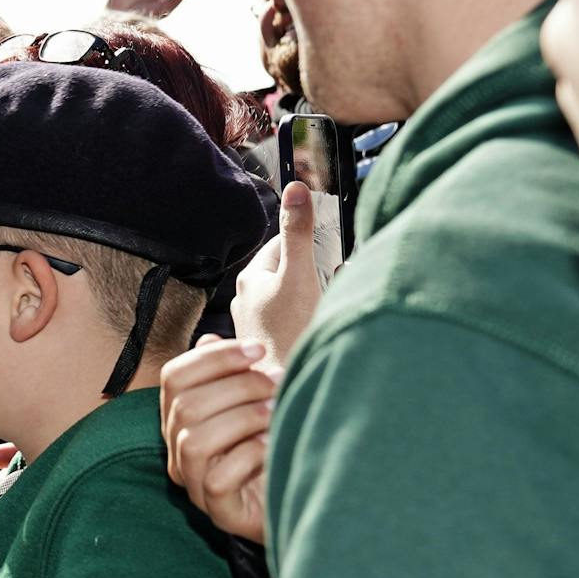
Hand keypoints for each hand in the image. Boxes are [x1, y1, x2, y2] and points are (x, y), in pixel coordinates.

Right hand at [159, 336, 276, 542]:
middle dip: (238, 386)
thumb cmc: (276, 443)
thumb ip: (230, 372)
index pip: (174, 377)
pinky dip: (248, 456)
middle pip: (185, 406)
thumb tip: (209, 339)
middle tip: (278, 382)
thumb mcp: (254, 400)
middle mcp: (178, 451)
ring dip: (242, 418)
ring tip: (276, 411)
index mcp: (180, 419)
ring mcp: (195, 484)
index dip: (214, 357)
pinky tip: (273, 447)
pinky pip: (217, 480)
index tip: (258, 349)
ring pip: (194, 441)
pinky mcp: (219, 511)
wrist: (303, 498)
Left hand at [231, 181, 322, 368]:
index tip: (327, 250)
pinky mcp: (271, 343)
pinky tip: (319, 328)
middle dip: (315, 272)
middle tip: (330, 285)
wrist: (283, 389)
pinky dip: (311, 319)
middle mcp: (248, 299)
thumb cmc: (289, 335)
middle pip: (290, 270)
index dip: (309, 243)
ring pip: (294, 296)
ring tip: (325, 309)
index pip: (283, 243)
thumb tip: (295, 188)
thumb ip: (299, 232)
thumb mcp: (299, 275)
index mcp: (252, 277)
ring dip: (315, 297)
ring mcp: (258, 323)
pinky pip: (295, 321)